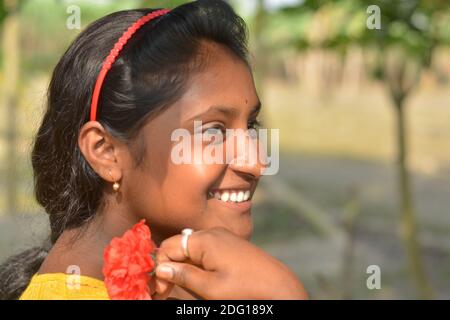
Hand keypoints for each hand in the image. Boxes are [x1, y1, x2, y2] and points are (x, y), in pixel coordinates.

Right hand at [152, 227, 307, 299]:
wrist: (279, 286)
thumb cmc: (244, 288)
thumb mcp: (210, 287)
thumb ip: (183, 275)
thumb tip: (159, 268)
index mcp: (205, 239)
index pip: (168, 246)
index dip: (159, 267)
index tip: (159, 290)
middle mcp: (211, 232)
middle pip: (179, 246)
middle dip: (169, 267)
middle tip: (165, 291)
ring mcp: (222, 236)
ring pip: (190, 248)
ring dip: (182, 266)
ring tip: (180, 287)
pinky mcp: (229, 244)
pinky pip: (204, 249)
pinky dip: (196, 263)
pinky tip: (197, 278)